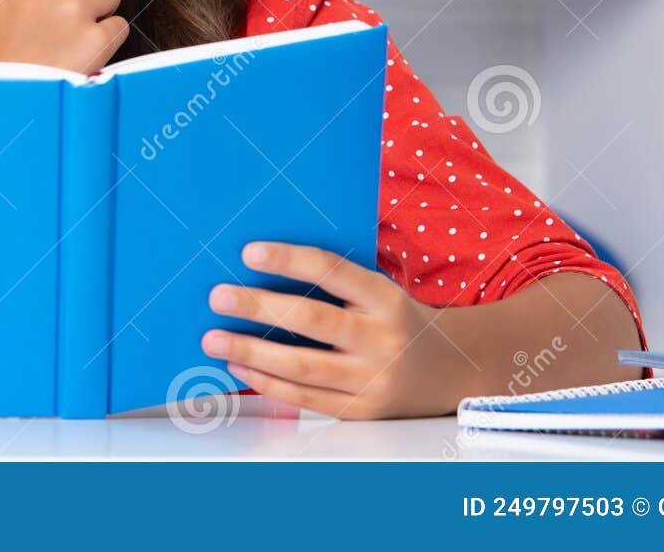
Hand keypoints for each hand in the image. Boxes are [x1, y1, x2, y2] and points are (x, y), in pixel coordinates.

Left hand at [200, 241, 469, 418]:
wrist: (450, 371)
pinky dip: (268, 383)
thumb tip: (262, 266)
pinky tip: (239, 367)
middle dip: (258, 308)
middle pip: (311, 321)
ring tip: (213, 340)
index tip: (247, 252)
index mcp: (385, 298)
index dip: (289, 259)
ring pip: (303, 367)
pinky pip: (306, 399)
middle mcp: (382, 338)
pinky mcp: (361, 411)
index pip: (332, 270)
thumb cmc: (397, 320)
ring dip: (251, 352)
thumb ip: (336, 282)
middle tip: (217, 297)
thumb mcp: (380, 292)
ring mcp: (373, 379)